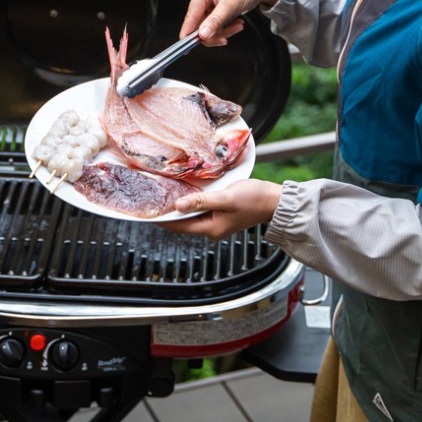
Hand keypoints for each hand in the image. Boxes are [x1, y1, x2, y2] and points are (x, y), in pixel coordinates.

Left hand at [160, 178, 282, 241]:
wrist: (275, 201)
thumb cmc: (254, 199)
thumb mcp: (225, 198)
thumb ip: (201, 201)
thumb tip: (177, 206)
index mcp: (211, 229)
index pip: (178, 226)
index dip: (161, 219)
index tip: (146, 211)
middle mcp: (211, 229)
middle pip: (182, 222)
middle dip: (168, 212)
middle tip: (152, 199)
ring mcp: (216, 222)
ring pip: (191, 215)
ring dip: (179, 206)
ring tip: (163, 195)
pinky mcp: (220, 214)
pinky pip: (200, 209)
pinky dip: (191, 202)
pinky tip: (184, 193)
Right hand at [179, 0, 286, 46]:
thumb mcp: (231, 5)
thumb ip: (215, 21)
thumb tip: (202, 35)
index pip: (191, 15)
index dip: (188, 32)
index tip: (186, 47)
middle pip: (200, 24)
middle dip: (214, 33)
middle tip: (226, 38)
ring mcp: (210, 3)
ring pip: (209, 27)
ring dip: (224, 31)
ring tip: (238, 26)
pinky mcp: (216, 9)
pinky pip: (216, 25)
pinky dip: (227, 28)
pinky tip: (237, 23)